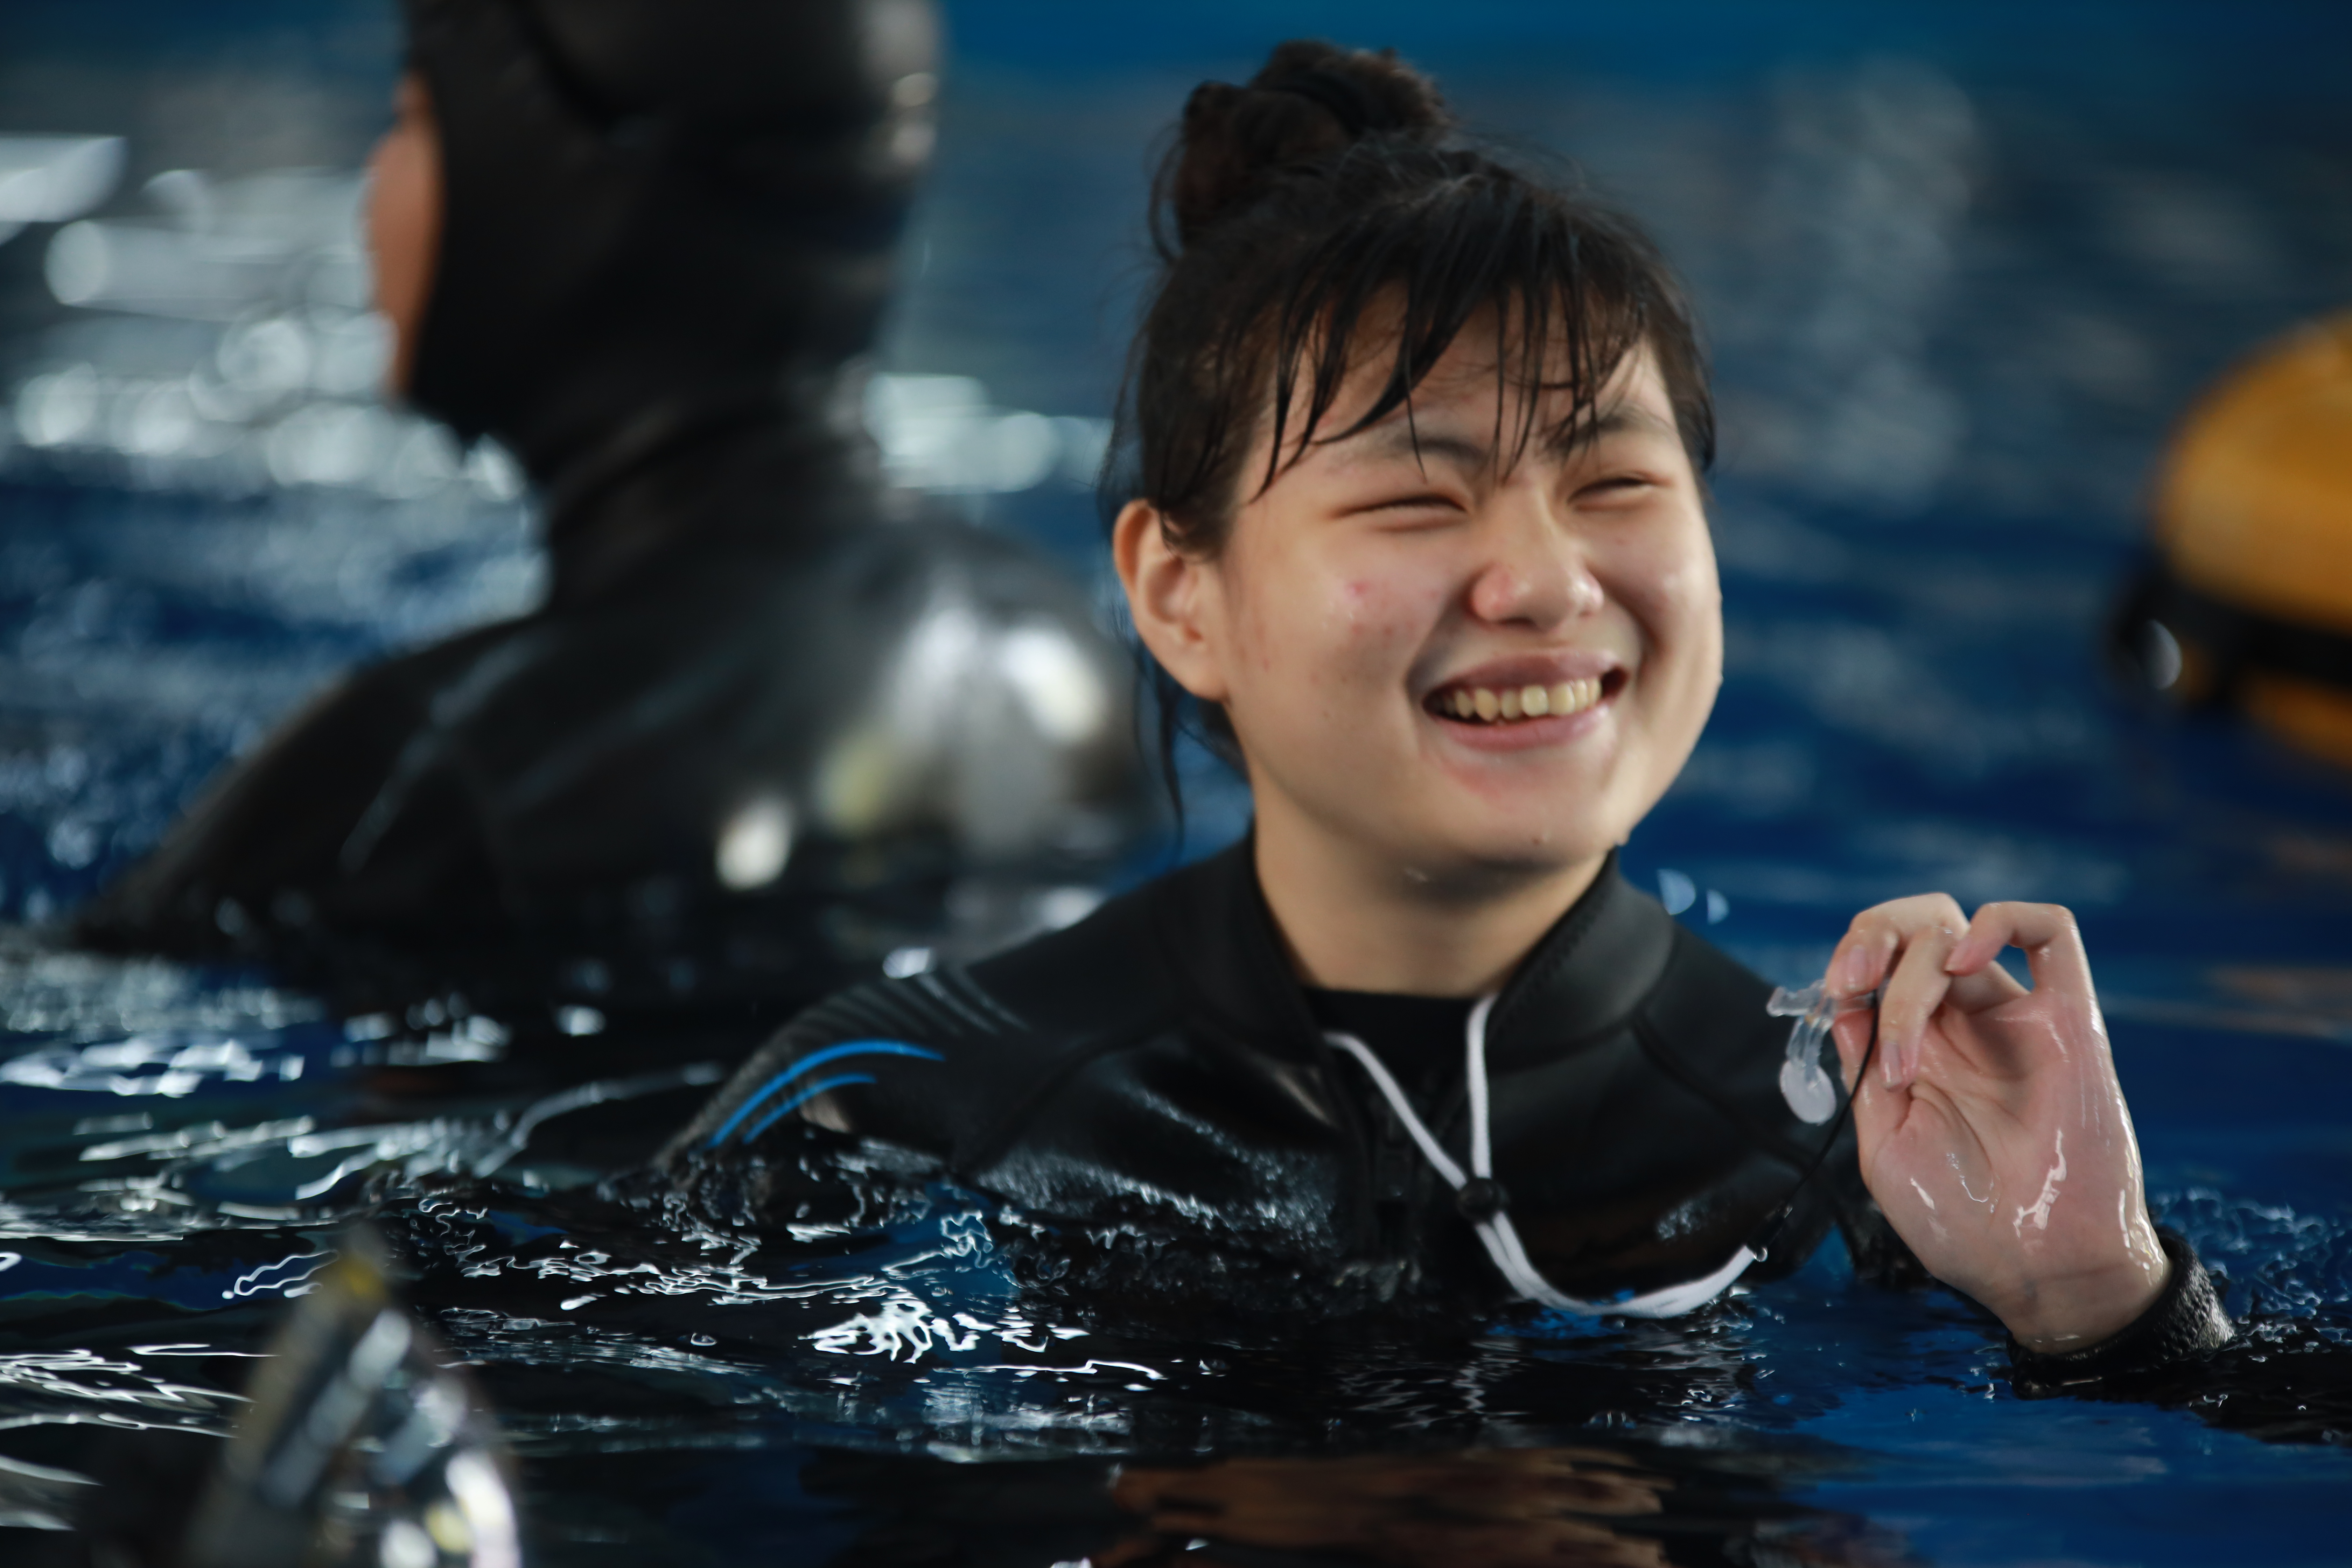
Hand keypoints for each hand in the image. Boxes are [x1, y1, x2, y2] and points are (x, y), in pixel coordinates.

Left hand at [1828, 896, 2168, 1351]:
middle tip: (1852, 981)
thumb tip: (1845, 1006)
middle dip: (1873, 935)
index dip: (1849, 959)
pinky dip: (2003, 921)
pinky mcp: (2070, 1023)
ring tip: (1902, 1042)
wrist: (2035, 1270)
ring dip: (1913, 966)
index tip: (1831, 993)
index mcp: (1919, 1048)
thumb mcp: (1885, 1145)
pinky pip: (2052, 934)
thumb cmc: (1962, 1221)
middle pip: (1919, 928)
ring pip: (1963, 931)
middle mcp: (1964, 1025)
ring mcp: (2015, 1019)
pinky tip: (1965, 958)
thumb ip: (1863, 1072)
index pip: (1882, 962)